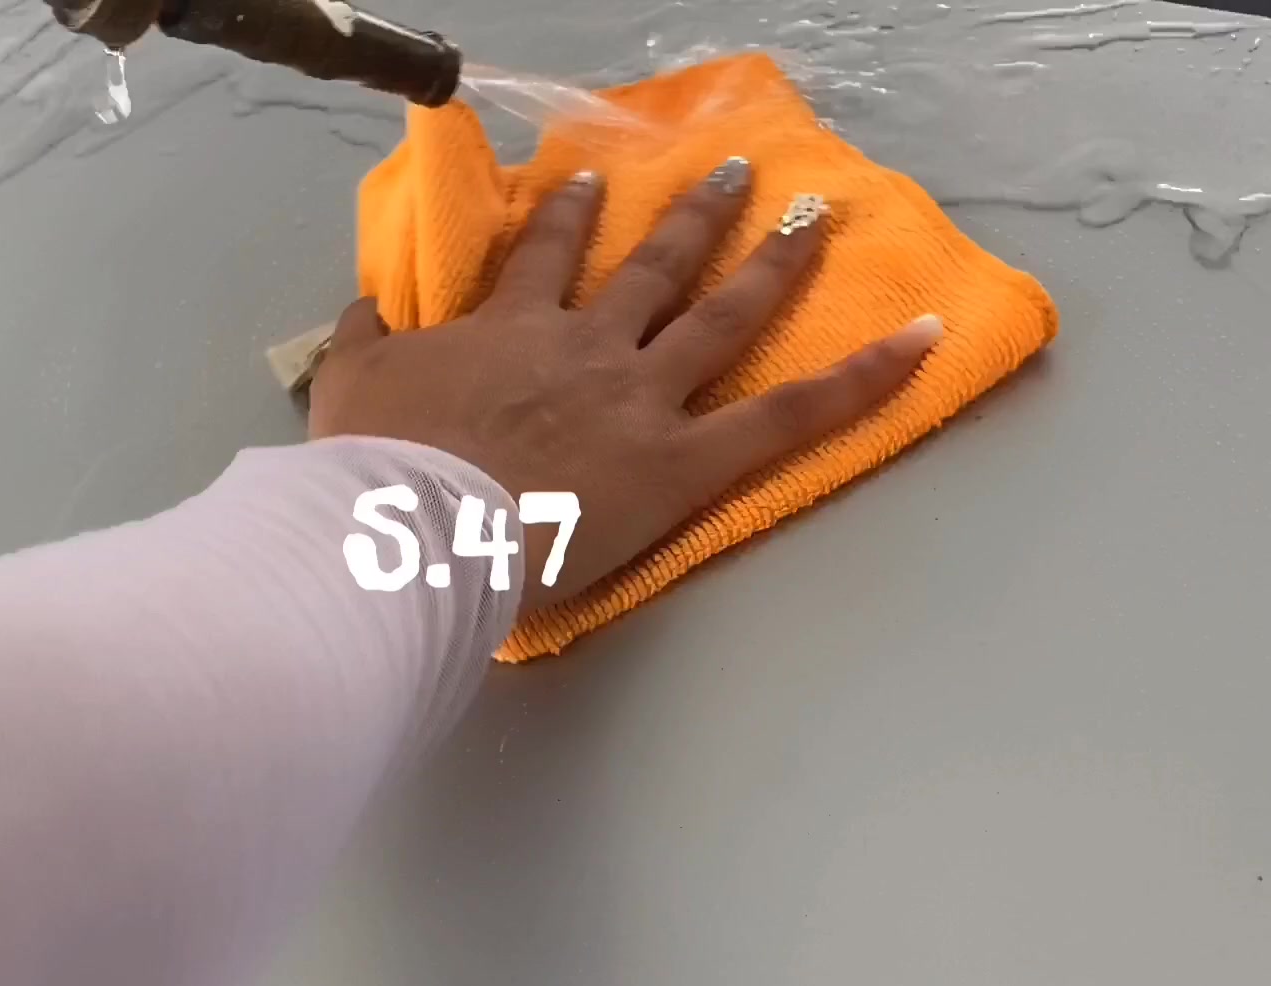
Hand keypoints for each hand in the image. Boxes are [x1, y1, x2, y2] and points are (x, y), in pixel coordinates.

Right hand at [308, 157, 942, 615]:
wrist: (414, 523)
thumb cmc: (379, 465)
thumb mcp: (347, 387)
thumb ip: (360, 339)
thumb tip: (360, 309)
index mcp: (511, 327)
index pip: (547, 255)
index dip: (571, 215)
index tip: (591, 178)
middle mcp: (589, 345)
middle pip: (655, 267)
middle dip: (696, 217)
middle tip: (736, 177)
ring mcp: (645, 395)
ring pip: (724, 314)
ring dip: (774, 260)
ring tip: (815, 217)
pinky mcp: (686, 459)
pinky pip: (788, 416)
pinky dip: (862, 380)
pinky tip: (922, 343)